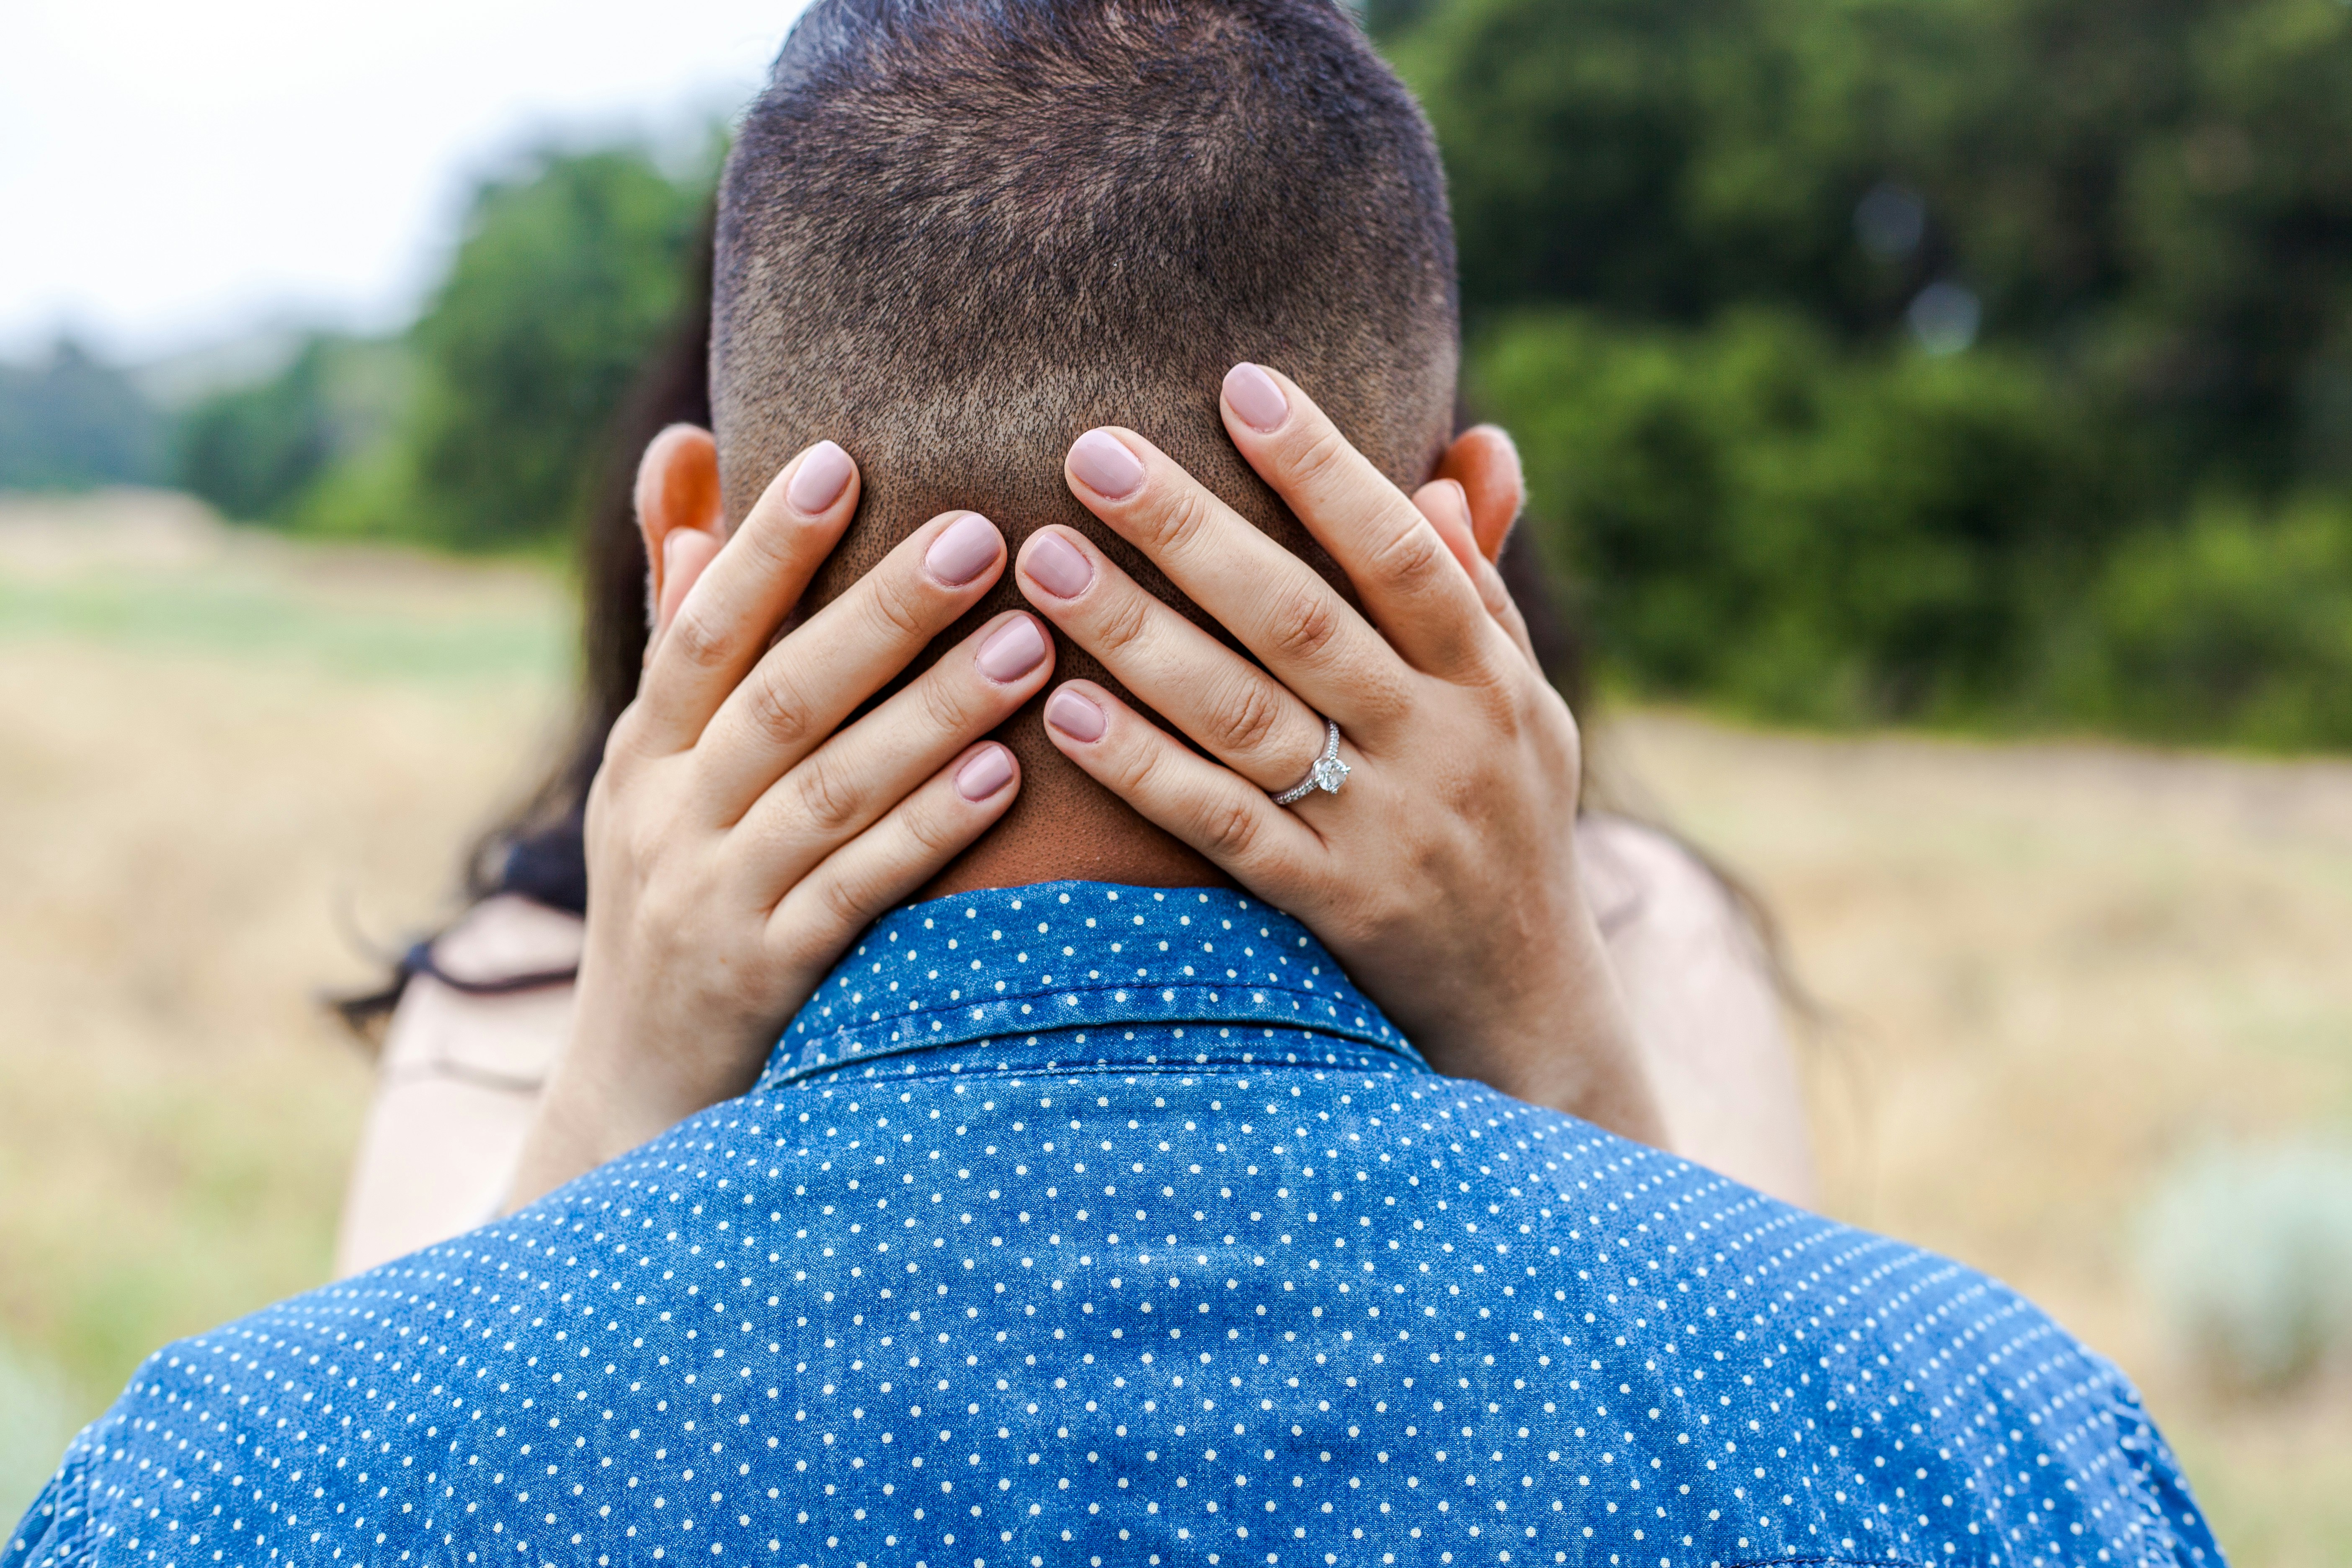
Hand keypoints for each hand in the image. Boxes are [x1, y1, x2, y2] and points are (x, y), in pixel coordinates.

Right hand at [506, 430, 1057, 1205]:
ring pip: (830, 789)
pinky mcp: (766, 979)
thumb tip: (681, 452)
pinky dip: (926, 833)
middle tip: (985, 534)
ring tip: (1031, 646)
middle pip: (781, 695)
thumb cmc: (671, 895)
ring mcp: (713, 901)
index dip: (766, 545)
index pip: (704, 628)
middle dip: (881, 612)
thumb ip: (684, 613)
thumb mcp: (657, 764)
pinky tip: (1003, 779)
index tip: (842, 459)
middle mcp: (668, 815)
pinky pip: (856, 894)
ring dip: (932, 714)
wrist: (628, 1096)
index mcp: (647, 751)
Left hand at [1017, 365, 1662, 1143]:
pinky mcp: (1331, 907)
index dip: (1325, 465)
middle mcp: (1442, 744)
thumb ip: (1479, 586)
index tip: (1239, 381)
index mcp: (1487, 679)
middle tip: (1091, 452)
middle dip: (1194, 531)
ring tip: (1045, 562)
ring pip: (1246, 717)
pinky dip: (1144, 767)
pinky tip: (1066, 709)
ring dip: (1140, 635)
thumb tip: (1466, 451)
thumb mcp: (1524, 705)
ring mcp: (1385, 830)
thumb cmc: (1509, 826)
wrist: (1532, 1009)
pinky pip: (1223, 827)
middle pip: (1304, 619)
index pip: (1402, 551)